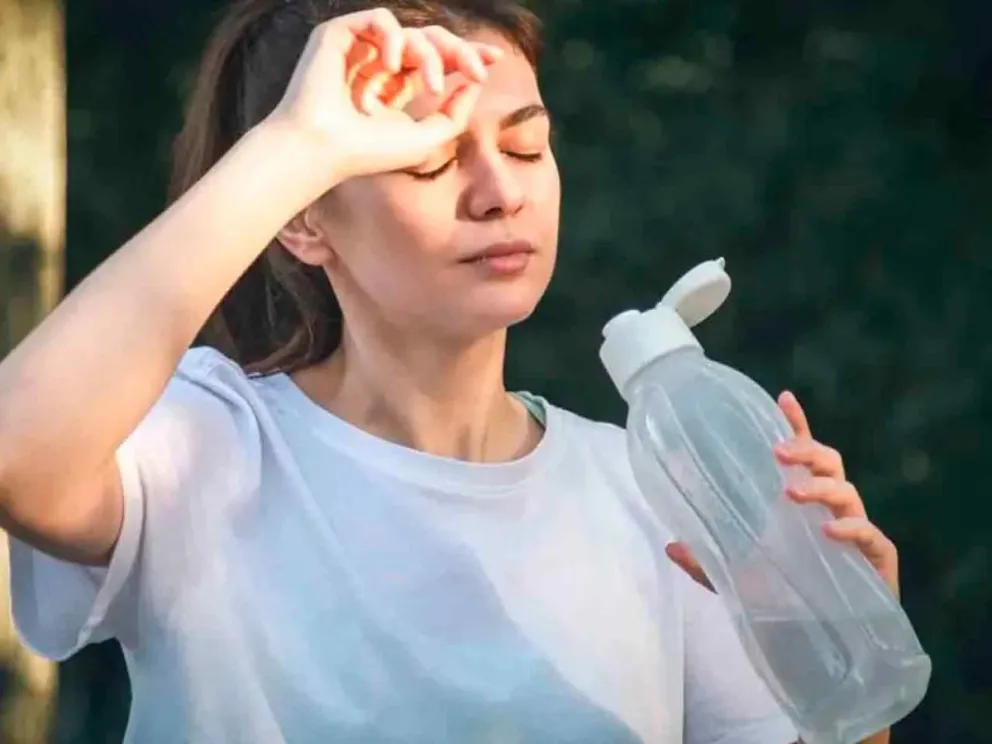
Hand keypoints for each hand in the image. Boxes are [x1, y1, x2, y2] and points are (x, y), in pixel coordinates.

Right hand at [264, 8, 501, 185]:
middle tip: (478, 69)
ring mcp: (359, 48)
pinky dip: (394, 38)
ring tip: (431, 86)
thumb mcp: (426, 139)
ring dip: (430, 56)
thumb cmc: (368, 153)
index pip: (436, 60)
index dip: (466, 55)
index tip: (495, 60)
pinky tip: (391, 66)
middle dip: (460, 51)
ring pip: (411, 32)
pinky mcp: (338, 35)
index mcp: (395, 86)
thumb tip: (474, 84)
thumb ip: (454, 114)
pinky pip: (380, 19)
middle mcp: (378, 64)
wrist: (324, 151)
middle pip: (430, 40)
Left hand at [665, 390, 899, 599]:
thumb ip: (706, 560)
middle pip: (828, 462)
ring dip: (819, 487)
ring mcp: (857, 534)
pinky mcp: (876, 562)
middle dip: (806, 450)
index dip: (796, 425)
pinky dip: (850, 528)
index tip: (782, 397)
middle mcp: (831, 511)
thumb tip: (669, 545)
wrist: (817, 648)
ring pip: (848, 492)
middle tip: (776, 452)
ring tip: (791, 493)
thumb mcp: (734, 579)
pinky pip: (871, 536)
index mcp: (801, 506)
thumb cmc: (784, 602)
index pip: (802, 456)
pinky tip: (826, 530)